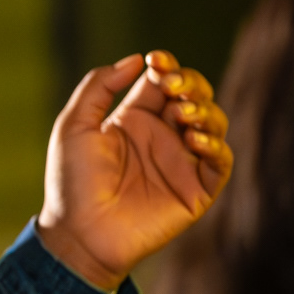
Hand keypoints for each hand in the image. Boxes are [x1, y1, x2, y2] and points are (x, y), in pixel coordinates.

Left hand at [37, 50, 233, 290]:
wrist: (79, 232)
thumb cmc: (72, 181)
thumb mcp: (74, 124)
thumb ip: (98, 86)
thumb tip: (136, 60)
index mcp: (135, 118)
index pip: (164, 81)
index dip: (167, 65)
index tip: (155, 61)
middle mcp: (163, 136)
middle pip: (195, 95)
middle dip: (191, 82)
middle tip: (174, 86)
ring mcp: (181, 162)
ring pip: (214, 123)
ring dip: (205, 110)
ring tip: (184, 114)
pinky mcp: (196, 191)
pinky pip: (221, 162)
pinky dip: (216, 146)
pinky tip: (195, 140)